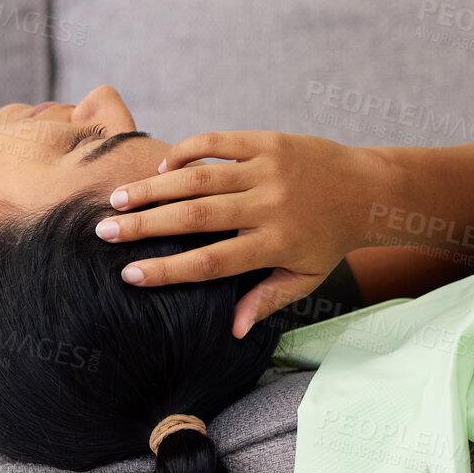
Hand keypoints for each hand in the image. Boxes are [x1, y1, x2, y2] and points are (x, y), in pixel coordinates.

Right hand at [101, 130, 392, 337]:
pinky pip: (218, 142)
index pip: (210, 262)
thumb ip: (266, 300)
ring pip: (199, 177)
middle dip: (144, 225)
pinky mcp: (267, 141)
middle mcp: (268, 206)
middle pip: (195, 218)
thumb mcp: (305, 277)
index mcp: (274, 245)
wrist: (369, 188)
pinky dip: (186, 151)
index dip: (167, 270)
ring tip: (118, 197)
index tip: (129, 274)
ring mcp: (266, 169)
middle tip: (104, 231)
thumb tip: (234, 331)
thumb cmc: (331, 239)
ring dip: (153, 187)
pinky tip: (162, 167)